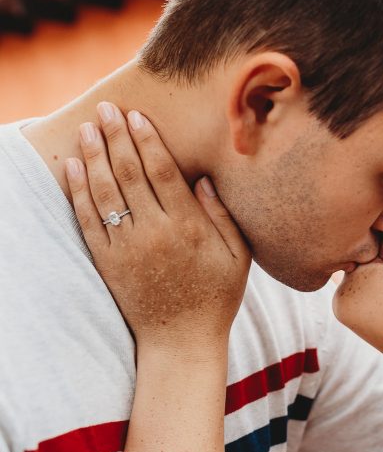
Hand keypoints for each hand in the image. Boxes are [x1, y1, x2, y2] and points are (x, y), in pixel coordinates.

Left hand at [66, 102, 250, 351]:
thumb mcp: (238, 257)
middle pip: (129, 174)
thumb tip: (204, 179)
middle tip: (106, 109)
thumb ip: (224, 216)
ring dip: (94, 156)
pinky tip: (75, 166)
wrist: (181, 341)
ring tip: (87, 128)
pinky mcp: (108, 262)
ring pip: (105, 192)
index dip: (147, 141)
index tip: (136, 116)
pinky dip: (79, 191)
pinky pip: (88, 220)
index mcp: (189, 228)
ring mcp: (127, 248)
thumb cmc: (216, 298)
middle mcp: (155, 233)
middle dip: (116, 137)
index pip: (162, 172)